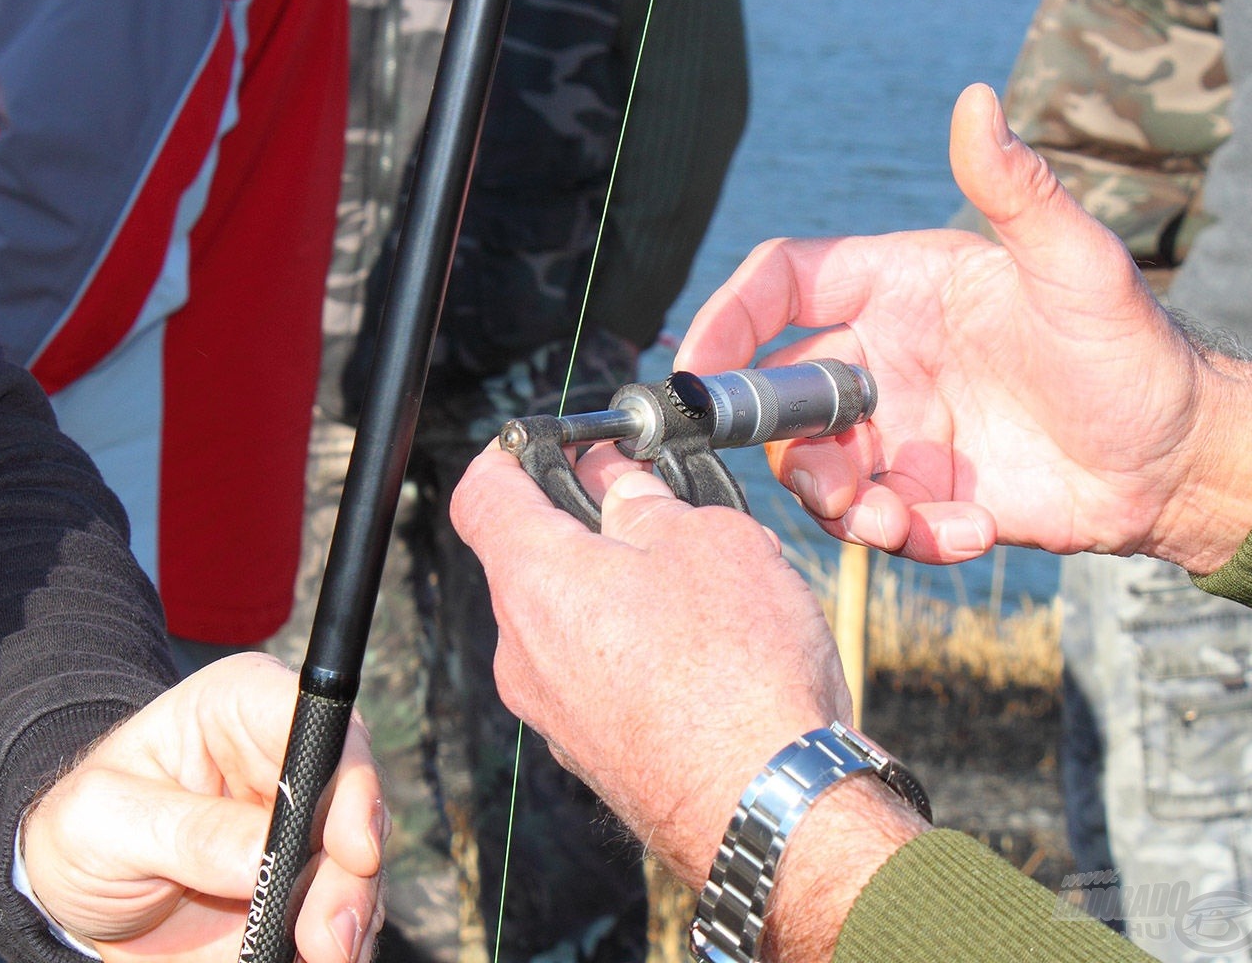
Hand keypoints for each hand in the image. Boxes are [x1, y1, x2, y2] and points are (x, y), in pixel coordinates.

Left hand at [22, 653, 385, 962]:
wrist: (76, 895)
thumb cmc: (84, 828)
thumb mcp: (101, 819)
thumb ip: (183, 832)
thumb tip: (264, 856)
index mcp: (241, 708)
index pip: (318, 716)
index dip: (348, 775)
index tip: (354, 848)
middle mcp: (289, 756)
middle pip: (354, 796)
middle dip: (353, 871)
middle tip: (329, 936)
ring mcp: (305, 820)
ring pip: (362, 860)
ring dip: (351, 914)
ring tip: (323, 956)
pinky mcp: (309, 877)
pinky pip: (346, 908)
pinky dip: (340, 941)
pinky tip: (312, 958)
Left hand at [451, 445, 927, 961]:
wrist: (768, 808)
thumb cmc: (740, 669)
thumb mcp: (710, 541)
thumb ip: (648, 502)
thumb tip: (619, 484)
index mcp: (537, 580)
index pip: (482, 494)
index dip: (509, 454)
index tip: (542, 442)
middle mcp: (524, 649)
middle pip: (531, 559)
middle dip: (589, 523)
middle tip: (657, 509)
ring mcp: (552, 710)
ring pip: (569, 620)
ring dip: (619, 589)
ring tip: (703, 588)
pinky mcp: (589, 752)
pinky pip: (593, 676)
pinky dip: (630, 648)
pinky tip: (701, 653)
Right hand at [677, 83, 1251, 573]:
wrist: (1175, 461)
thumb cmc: (1130, 350)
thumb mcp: (1077, 267)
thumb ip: (1018, 191)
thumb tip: (977, 102)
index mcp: (899, 287)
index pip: (783, 287)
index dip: (727, 319)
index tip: (696, 369)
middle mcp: (882, 358)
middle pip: (781, 392)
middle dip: (783, 440)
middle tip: (832, 482)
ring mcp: (895, 430)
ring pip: (815, 469)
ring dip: (842, 504)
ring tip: (903, 521)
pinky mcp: (917, 495)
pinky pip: (875, 523)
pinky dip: (909, 538)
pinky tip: (975, 532)